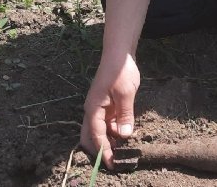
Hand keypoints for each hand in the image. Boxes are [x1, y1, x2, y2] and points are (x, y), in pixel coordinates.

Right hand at [80, 54, 139, 168]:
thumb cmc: (121, 71)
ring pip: (97, 131)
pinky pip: (105, 124)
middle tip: (115, 160)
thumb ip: (125, 114)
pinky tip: (123, 135)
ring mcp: (97, 108)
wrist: (118, 53)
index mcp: (93, 108)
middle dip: (100, 150)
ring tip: (122, 150)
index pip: (96, 135)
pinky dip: (112, 132)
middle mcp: (92, 110)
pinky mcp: (104, 106)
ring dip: (107, 142)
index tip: (112, 164)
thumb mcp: (126, 93)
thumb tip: (124, 135)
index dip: (104, 151)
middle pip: (90, 137)